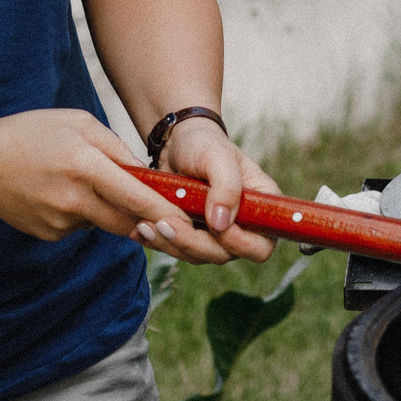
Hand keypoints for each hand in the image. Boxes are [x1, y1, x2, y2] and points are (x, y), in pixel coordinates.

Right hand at [0, 109, 261, 262]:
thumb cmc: (33, 133)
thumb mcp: (79, 123)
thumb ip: (116, 148)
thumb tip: (145, 176)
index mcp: (84, 165)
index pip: (136, 196)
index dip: (166, 214)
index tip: (192, 225)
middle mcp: (73, 198)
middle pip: (128, 220)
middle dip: (149, 217)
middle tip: (165, 209)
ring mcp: (59, 221)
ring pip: (107, 224)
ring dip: (115, 210)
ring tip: (88, 181)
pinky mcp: (50, 234)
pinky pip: (83, 227)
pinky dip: (86, 213)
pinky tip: (63, 192)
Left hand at [152, 114, 276, 263]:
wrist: (178, 143)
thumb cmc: (204, 144)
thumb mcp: (218, 156)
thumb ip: (227, 186)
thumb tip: (222, 225)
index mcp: (260, 209)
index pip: (261, 245)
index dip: (241, 244)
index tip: (215, 226)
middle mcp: (242, 228)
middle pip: (224, 255)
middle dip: (193, 243)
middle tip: (165, 223)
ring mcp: (215, 236)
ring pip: (196, 256)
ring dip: (171, 244)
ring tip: (145, 224)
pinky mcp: (191, 237)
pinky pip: (176, 250)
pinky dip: (157, 242)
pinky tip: (139, 230)